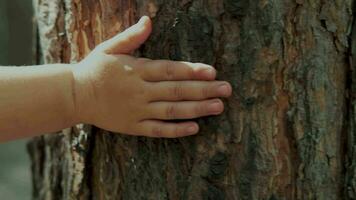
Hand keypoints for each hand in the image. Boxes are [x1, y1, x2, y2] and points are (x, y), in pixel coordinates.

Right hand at [72, 16, 231, 137]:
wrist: (74, 95)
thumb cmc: (95, 69)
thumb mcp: (109, 47)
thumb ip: (132, 37)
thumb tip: (149, 20)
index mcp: (137, 70)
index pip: (170, 70)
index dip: (192, 71)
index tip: (213, 72)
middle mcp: (140, 91)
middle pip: (177, 90)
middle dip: (203, 90)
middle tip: (226, 90)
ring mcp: (137, 111)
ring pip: (171, 111)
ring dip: (196, 109)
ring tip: (218, 107)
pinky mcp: (133, 127)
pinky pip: (157, 130)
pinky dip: (176, 130)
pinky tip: (195, 128)